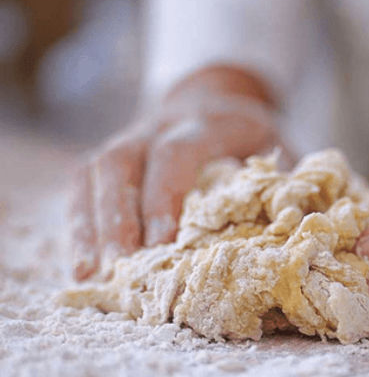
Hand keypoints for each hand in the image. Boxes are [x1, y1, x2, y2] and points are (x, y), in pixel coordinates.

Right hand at [70, 65, 283, 279]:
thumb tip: (278, 235)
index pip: (176, 152)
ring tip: (91, 274)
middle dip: (118, 217)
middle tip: (122, 265)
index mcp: (206, 123)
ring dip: (90, 225)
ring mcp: (129, 139)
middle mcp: (158, 126)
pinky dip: (81, 226)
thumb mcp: (278, 149)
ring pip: (94, 173)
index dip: (165, 197)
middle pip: (121, 162)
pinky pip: (84, 187)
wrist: (217, 102)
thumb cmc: (251, 138)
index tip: (163, 244)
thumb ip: (279, 184)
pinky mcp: (112, 159)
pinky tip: (83, 265)